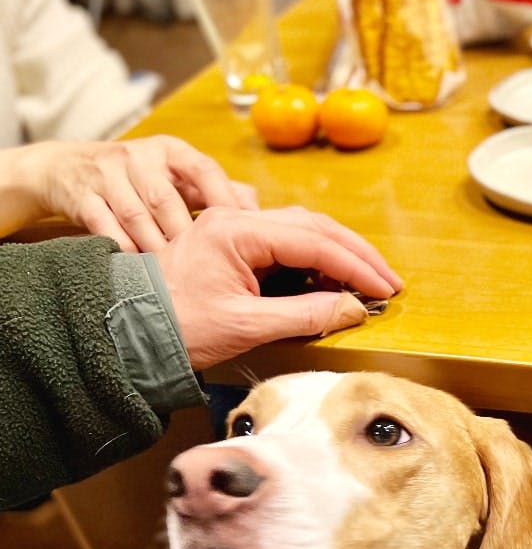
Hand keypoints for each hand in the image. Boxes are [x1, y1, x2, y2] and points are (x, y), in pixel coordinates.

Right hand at [1, 136, 258, 251]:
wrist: (66, 169)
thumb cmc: (139, 179)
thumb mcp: (177, 175)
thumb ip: (217, 191)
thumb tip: (260, 212)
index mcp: (170, 151)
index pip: (203, 169)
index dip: (222, 199)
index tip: (240, 230)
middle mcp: (138, 157)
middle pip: (167, 199)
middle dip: (186, 235)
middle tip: (207, 267)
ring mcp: (106, 174)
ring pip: (136, 216)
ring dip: (156, 247)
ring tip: (176, 276)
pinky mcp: (80, 195)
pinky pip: (104, 227)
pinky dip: (123, 250)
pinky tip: (140, 271)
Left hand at [154, 207, 403, 369]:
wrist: (126, 329)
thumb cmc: (177, 327)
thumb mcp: (245, 326)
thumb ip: (304, 315)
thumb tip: (352, 309)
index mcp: (237, 232)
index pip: (315, 242)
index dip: (356, 266)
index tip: (384, 289)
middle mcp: (237, 220)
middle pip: (314, 225)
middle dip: (356, 254)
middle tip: (388, 282)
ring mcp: (234, 228)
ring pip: (303, 229)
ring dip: (339, 253)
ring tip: (367, 280)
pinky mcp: (233, 244)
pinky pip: (286, 242)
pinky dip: (316, 258)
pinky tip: (332, 278)